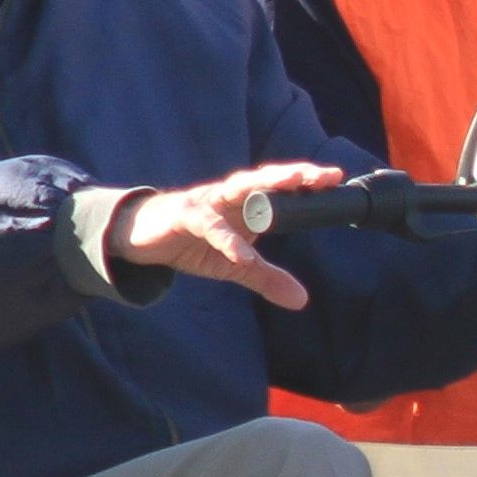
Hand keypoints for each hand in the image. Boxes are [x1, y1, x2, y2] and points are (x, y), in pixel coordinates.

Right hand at [111, 162, 348, 308]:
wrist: (140, 239)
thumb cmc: (191, 243)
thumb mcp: (234, 266)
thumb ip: (267, 278)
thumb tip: (302, 300)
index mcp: (244, 204)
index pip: (279, 189)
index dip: (306, 182)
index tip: (336, 179)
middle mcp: (229, 197)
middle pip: (265, 180)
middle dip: (294, 175)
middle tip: (323, 175)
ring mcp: (207, 203)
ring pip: (239, 189)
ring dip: (266, 186)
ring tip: (293, 185)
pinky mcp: (184, 218)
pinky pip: (209, 227)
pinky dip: (226, 240)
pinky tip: (242, 255)